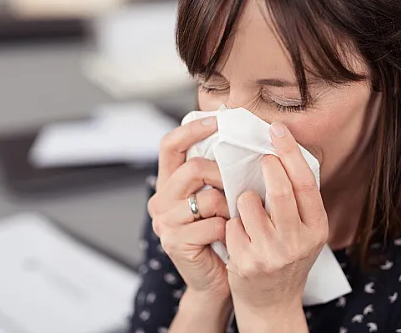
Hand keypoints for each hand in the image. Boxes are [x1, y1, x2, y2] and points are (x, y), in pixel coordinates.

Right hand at [147, 116, 230, 298]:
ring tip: (233, 218)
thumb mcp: (216, 199)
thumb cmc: (221, 236)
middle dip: (222, 175)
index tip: (217, 120)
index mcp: (168, 184)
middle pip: (192, 168)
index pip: (170, 145)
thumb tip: (240, 140)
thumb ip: (216, 174)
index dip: (192, 129)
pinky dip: (228, 229)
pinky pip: (211, 224)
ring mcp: (164, 222)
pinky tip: (228, 238)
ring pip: (206, 197)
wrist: (215, 281)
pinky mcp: (174, 242)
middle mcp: (160, 200)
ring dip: (228, 207)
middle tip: (236, 186)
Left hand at [225, 121, 328, 327]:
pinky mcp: (246, 262)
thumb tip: (282, 152)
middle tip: (261, 160)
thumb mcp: (304, 232)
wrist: (271, 303)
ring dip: (243, 199)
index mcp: (316, 228)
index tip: (277, 129)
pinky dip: (231, 223)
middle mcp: (298, 241)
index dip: (290, 152)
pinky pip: (231, 223)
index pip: (305, 182)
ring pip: (248, 202)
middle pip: (279, 189)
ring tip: (248, 210)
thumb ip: (299, 202)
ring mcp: (271, 253)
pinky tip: (238, 236)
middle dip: (266, 167)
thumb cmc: (286, 258)